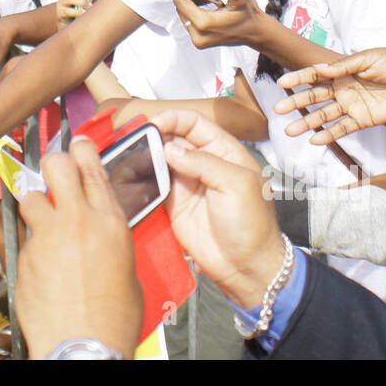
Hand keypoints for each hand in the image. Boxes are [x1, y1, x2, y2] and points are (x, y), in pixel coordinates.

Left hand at [16, 138, 141, 358]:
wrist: (84, 348)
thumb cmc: (113, 318)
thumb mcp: (128, 269)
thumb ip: (111, 239)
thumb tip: (100, 232)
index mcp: (109, 222)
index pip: (93, 168)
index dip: (82, 149)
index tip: (77, 144)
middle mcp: (77, 221)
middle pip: (56, 165)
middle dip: (53, 163)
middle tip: (54, 172)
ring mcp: (47, 237)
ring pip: (31, 197)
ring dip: (36, 204)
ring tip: (44, 220)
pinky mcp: (25, 257)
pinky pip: (25, 237)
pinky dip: (32, 244)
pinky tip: (42, 263)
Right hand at [154, 109, 286, 308]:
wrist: (245, 267)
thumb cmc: (252, 225)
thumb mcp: (236, 184)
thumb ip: (204, 162)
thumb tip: (169, 149)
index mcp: (225, 151)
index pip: (196, 123)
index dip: (175, 118)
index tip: (156, 122)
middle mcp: (204, 163)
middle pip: (175, 138)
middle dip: (156, 134)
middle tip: (139, 138)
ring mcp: (187, 183)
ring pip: (161, 159)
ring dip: (147, 154)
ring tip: (133, 154)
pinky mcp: (173, 203)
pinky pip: (154, 183)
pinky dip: (143, 177)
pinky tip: (134, 173)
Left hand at [171, 0, 268, 49]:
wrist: (255, 32)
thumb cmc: (248, 14)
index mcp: (205, 23)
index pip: (181, 3)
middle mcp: (198, 35)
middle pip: (181, 9)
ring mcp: (198, 40)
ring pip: (184, 16)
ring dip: (185, 0)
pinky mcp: (200, 42)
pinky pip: (189, 22)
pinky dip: (190, 10)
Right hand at [274, 47, 385, 142]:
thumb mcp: (370, 58)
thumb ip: (345, 65)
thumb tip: (321, 69)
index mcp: (343, 71)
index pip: (315, 75)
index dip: (298, 78)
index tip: (282, 82)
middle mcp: (343, 89)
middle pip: (315, 97)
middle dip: (296, 103)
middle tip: (279, 109)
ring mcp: (352, 106)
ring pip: (324, 116)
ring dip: (308, 123)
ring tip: (291, 130)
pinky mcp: (363, 120)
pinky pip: (343, 129)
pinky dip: (329, 135)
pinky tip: (316, 140)